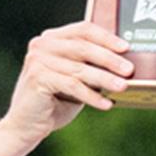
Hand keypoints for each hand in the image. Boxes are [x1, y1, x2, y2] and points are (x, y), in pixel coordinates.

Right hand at [2, 22, 132, 138]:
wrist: (26, 126)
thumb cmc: (55, 102)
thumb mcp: (76, 79)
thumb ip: (90, 67)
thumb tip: (123, 65)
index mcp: (52, 39)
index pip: (83, 30)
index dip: (106, 37)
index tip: (126, 47)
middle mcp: (42, 45)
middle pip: (83, 47)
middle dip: (109, 59)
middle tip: (129, 70)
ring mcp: (37, 60)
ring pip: (79, 68)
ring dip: (104, 78)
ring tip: (123, 87)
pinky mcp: (37, 78)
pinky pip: (72, 85)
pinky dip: (92, 96)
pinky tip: (106, 104)